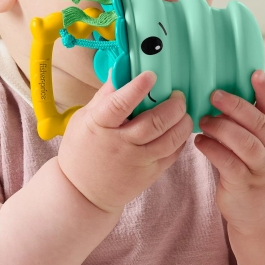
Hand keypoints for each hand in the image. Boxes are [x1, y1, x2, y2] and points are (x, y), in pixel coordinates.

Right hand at [57, 71, 193, 213]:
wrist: (82, 194)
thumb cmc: (81, 151)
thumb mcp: (84, 118)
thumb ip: (105, 95)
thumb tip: (120, 70)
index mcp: (100, 125)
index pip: (120, 104)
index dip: (138, 88)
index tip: (151, 75)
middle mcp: (121, 144)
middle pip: (154, 122)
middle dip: (173, 105)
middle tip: (177, 95)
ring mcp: (137, 161)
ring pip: (170, 139)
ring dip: (182, 122)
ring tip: (183, 112)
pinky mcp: (149, 174)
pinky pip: (172, 154)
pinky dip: (181, 140)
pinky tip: (179, 130)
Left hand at [194, 70, 264, 235]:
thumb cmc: (255, 170)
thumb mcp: (261, 146)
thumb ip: (247, 125)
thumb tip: (220, 95)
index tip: (256, 72)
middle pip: (258, 124)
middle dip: (236, 107)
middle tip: (214, 95)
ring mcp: (261, 169)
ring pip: (245, 143)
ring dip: (221, 128)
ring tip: (203, 120)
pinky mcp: (245, 185)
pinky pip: (228, 163)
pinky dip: (212, 149)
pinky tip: (199, 141)